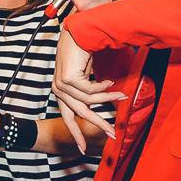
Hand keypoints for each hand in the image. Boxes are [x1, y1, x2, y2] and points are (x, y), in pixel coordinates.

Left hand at [52, 26, 124, 152]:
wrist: (80, 31)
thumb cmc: (84, 51)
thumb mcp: (86, 76)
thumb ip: (89, 91)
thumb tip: (99, 107)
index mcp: (60, 91)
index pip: (67, 117)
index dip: (76, 133)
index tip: (83, 149)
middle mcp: (58, 89)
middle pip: (80, 114)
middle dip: (98, 124)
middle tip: (113, 135)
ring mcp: (61, 84)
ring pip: (89, 102)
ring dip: (108, 99)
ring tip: (122, 95)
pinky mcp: (67, 79)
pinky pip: (91, 92)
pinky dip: (104, 88)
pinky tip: (109, 81)